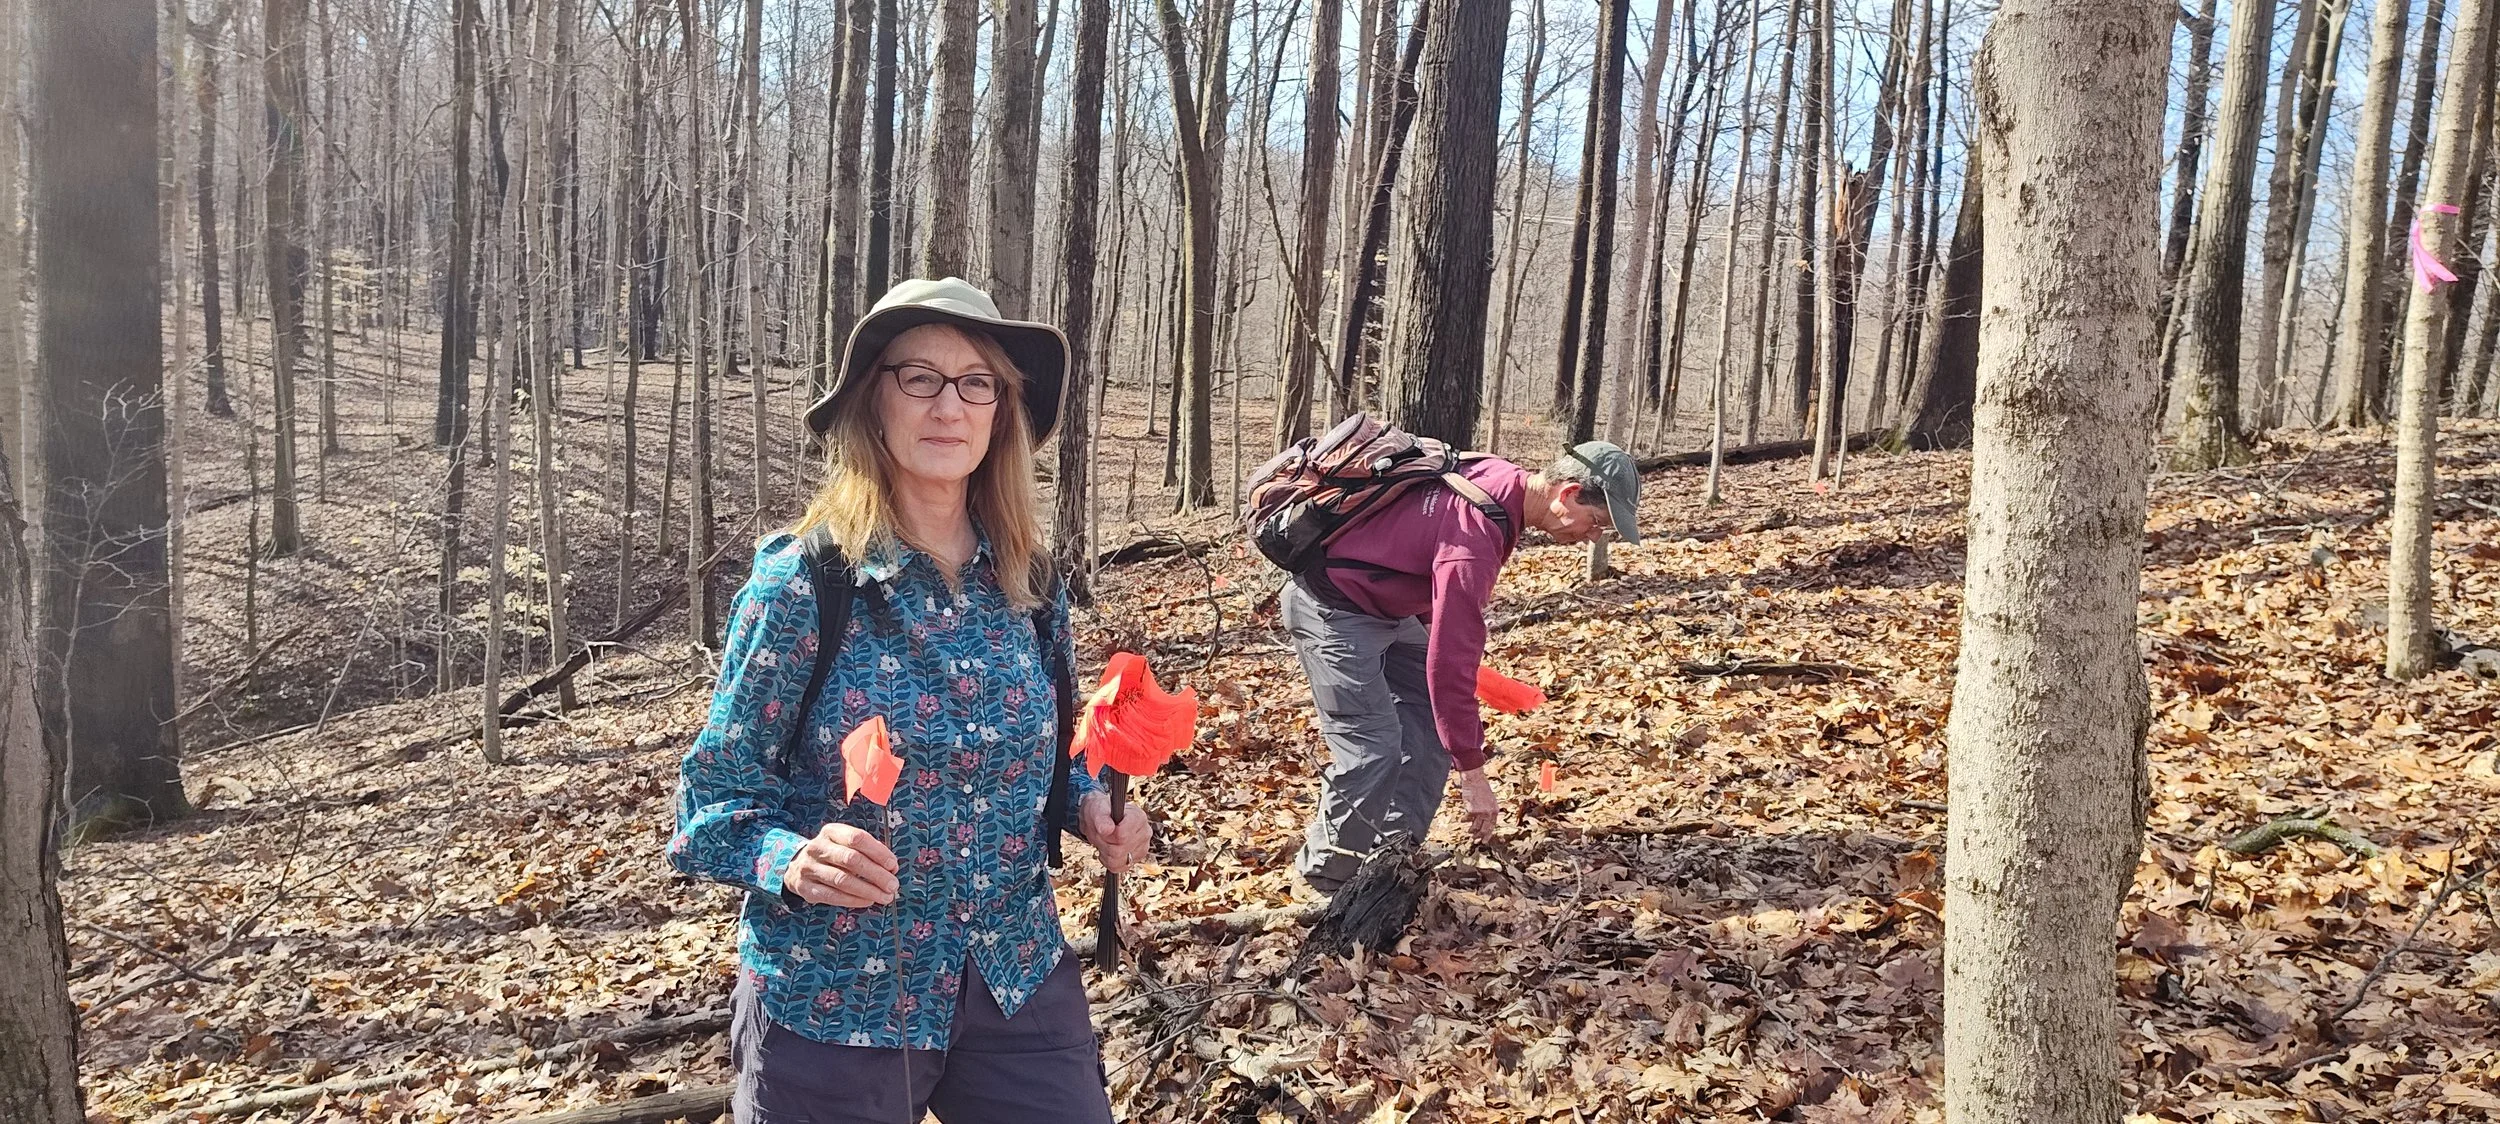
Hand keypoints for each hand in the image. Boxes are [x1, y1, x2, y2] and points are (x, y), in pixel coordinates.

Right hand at [784, 823, 899, 907]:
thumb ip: (869, 852)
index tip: (893, 865)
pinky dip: (853, 900)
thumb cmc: (832, 855)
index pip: (857, 838)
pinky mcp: (805, 888)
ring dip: (868, 890)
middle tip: (892, 885)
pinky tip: (868, 901)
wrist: (797, 867)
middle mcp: (818, 847)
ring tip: (884, 896)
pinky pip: (832, 896)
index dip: (878, 852)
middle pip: (851, 859)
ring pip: (842, 880)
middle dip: (876, 874)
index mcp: (831, 832)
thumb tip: (892, 867)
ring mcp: (809, 867)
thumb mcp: (846, 845)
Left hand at [1080, 791, 1151, 874]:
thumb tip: (1107, 830)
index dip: (1108, 835)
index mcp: (1139, 817)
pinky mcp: (1136, 859)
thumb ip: (1101, 819)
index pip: (1122, 836)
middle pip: (1118, 851)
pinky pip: (1118, 868)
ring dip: (1106, 853)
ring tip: (1106, 840)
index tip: (1105, 827)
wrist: (1101, 820)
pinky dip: (1109, 861)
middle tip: (1103, 834)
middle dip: (1105, 844)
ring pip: (1118, 861)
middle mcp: (1145, 833)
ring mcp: (1142, 848)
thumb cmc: (1100, 812)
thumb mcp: (1097, 811)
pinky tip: (1109, 849)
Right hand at [1456, 768, 1497, 841]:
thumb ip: (1489, 810)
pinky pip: (1467, 819)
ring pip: (1476, 827)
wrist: (1475, 780)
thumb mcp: (1490, 799)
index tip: (1484, 841)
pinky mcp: (1472, 811)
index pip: (1492, 826)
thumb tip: (1484, 821)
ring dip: (1472, 831)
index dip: (1488, 834)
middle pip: (1485, 829)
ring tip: (1469, 832)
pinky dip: (1464, 820)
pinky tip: (1462, 819)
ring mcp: (1481, 812)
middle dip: (1480, 836)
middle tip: (1475, 840)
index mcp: (1495, 810)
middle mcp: (1489, 813)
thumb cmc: (1481, 787)